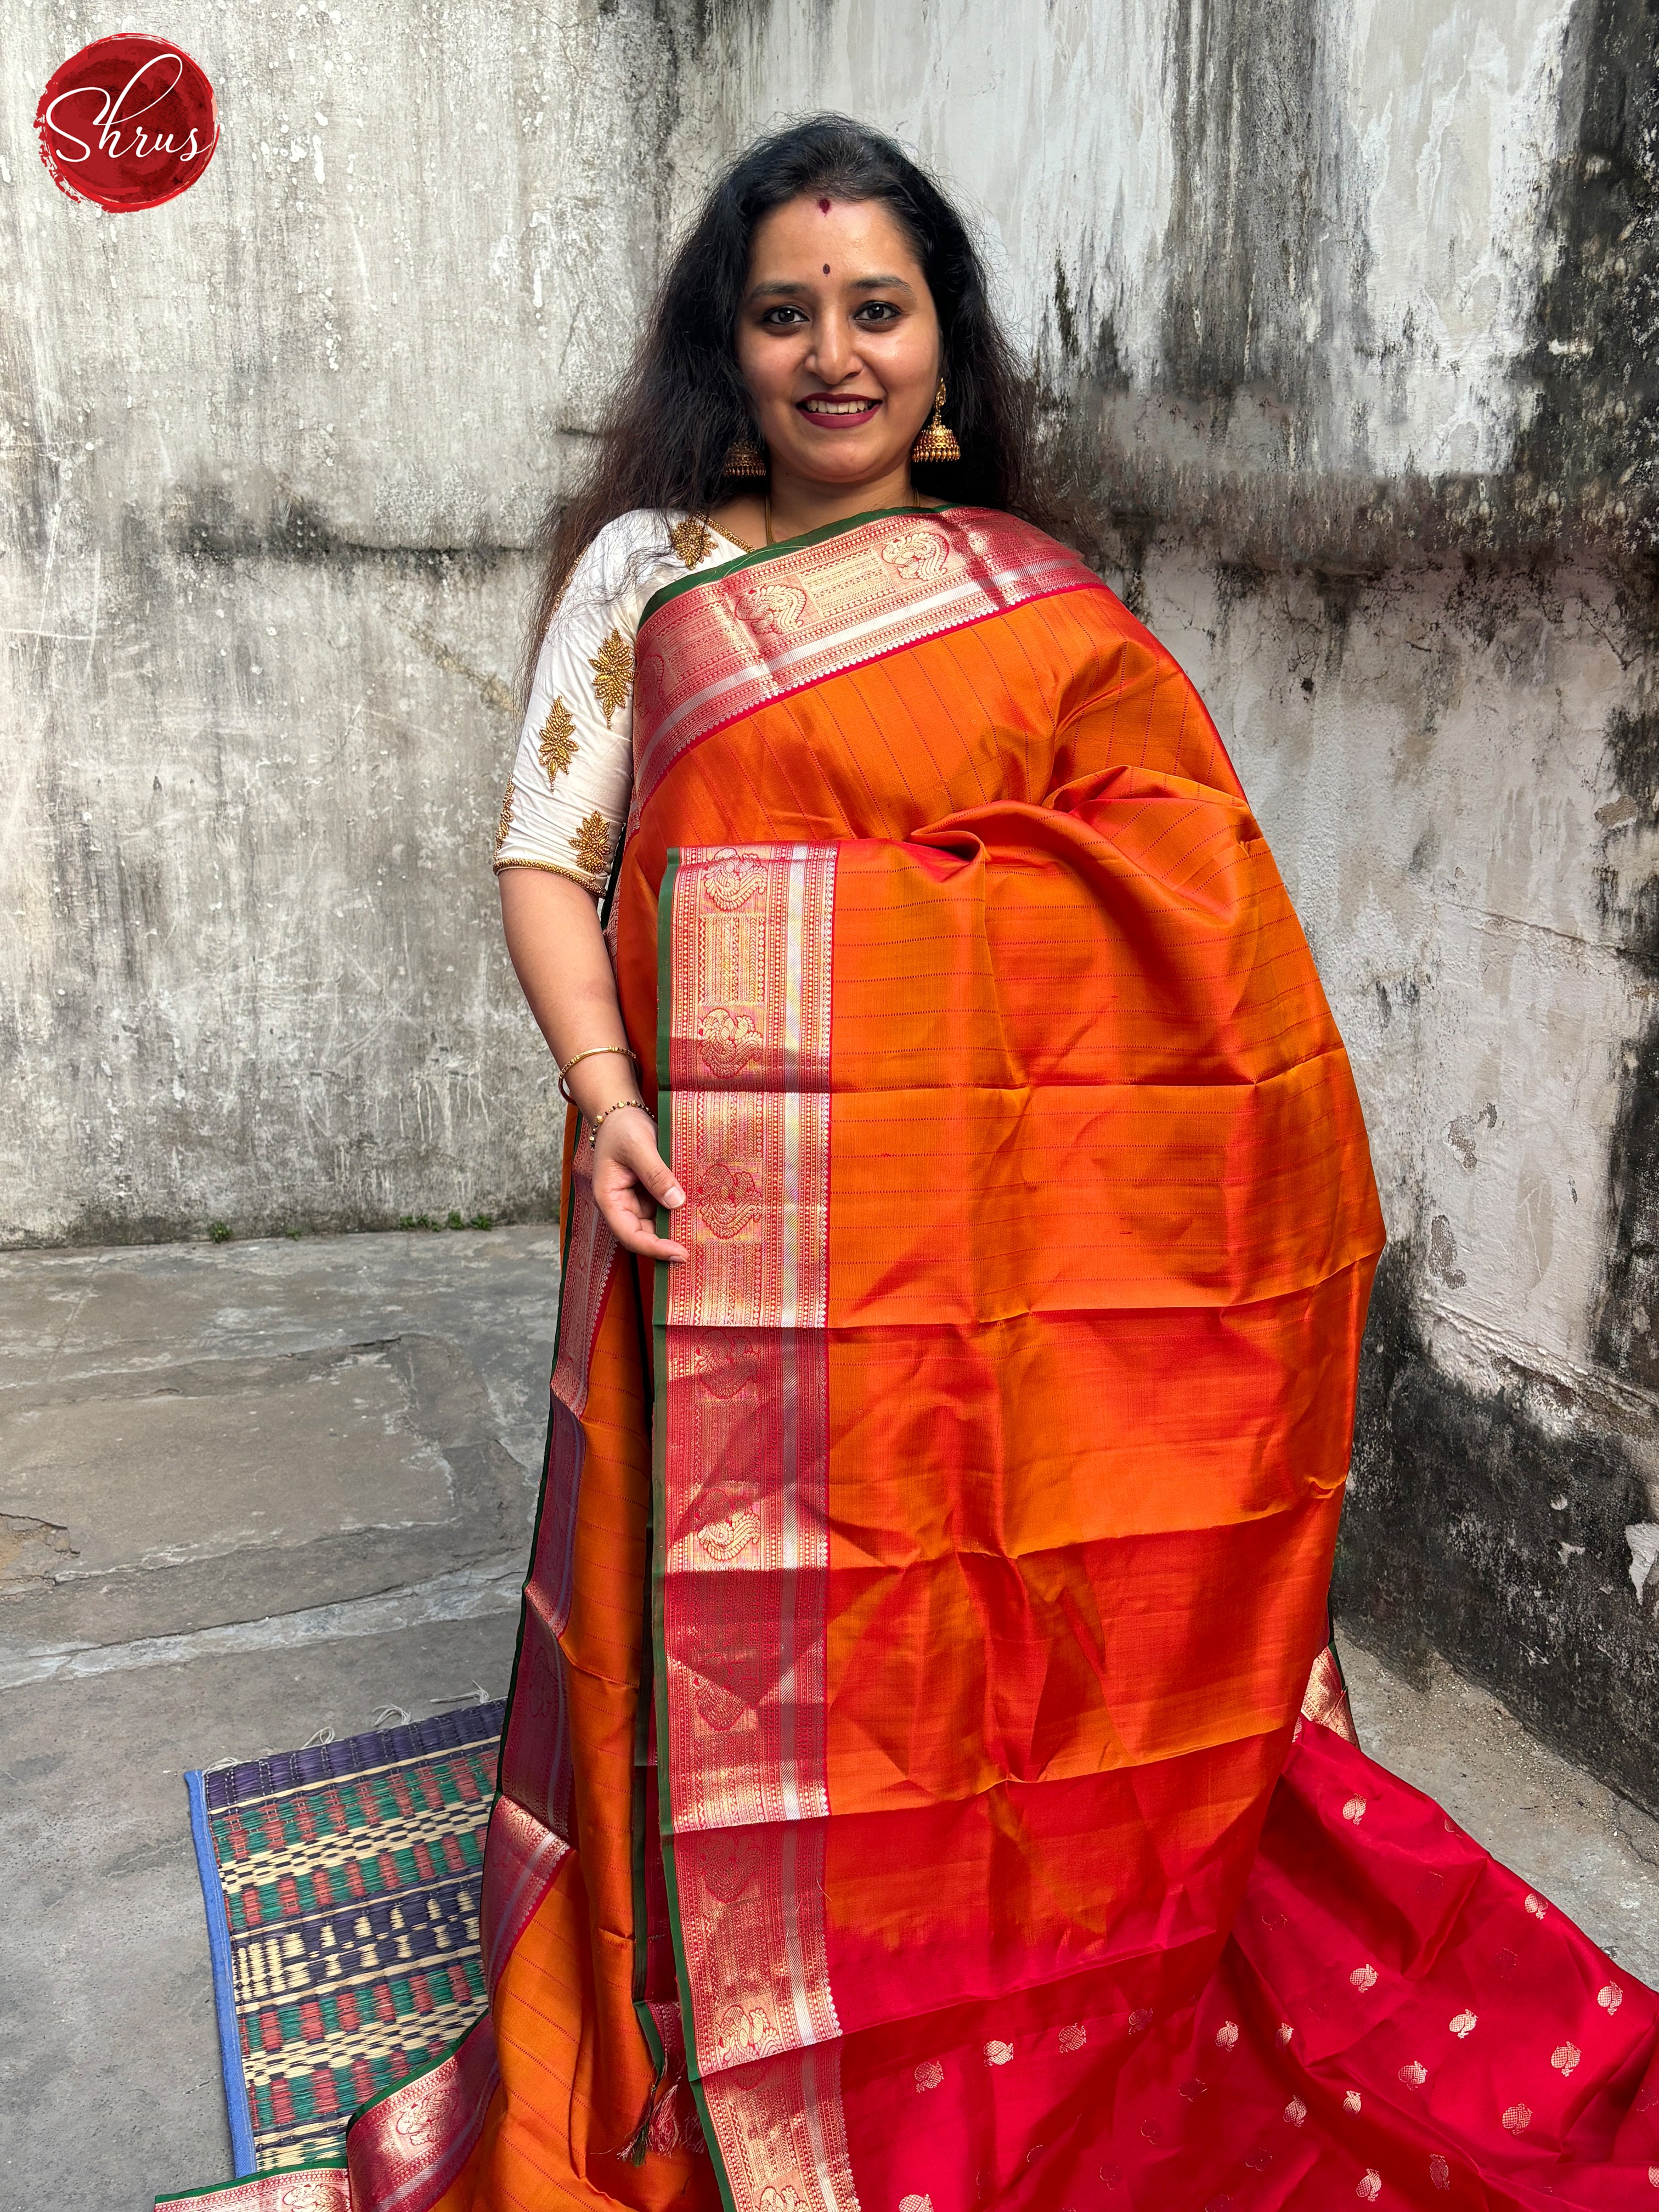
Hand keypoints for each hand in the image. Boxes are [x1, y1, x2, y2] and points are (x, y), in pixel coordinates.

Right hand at [591, 1104, 688, 1261]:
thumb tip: (676, 1201)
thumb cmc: (622, 1128)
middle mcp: (622, 1206)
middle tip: (697, 1250)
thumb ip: (656, 1174)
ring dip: (676, 1231)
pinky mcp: (650, 1194)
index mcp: (609, 1199)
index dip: (654, 1248)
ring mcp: (637, 1202)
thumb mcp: (639, 1147)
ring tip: (701, 1235)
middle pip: (644, 1236)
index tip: (680, 1253)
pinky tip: (698, 1215)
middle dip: (668, 1245)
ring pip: (657, 1226)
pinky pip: (665, 1210)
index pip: (630, 1235)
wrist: (621, 1113)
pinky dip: (679, 1214)